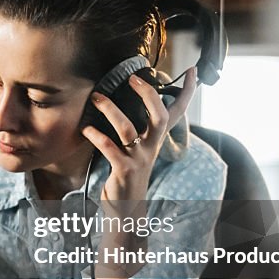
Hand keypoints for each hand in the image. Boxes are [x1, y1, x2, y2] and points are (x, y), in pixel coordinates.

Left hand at [81, 67, 197, 203]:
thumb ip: (139, 127)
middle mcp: (151, 146)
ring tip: (96, 98)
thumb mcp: (139, 147)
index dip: (187, 92)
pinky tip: (86, 128)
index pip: (177, 112)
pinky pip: (109, 148)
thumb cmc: (128, 170)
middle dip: (148, 95)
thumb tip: (126, 99)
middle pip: (159, 116)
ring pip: (127, 129)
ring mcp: (139, 158)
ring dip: (110, 111)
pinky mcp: (123, 169)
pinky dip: (97, 136)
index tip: (192, 71)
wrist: (126, 206)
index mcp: (156, 138)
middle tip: (132, 78)